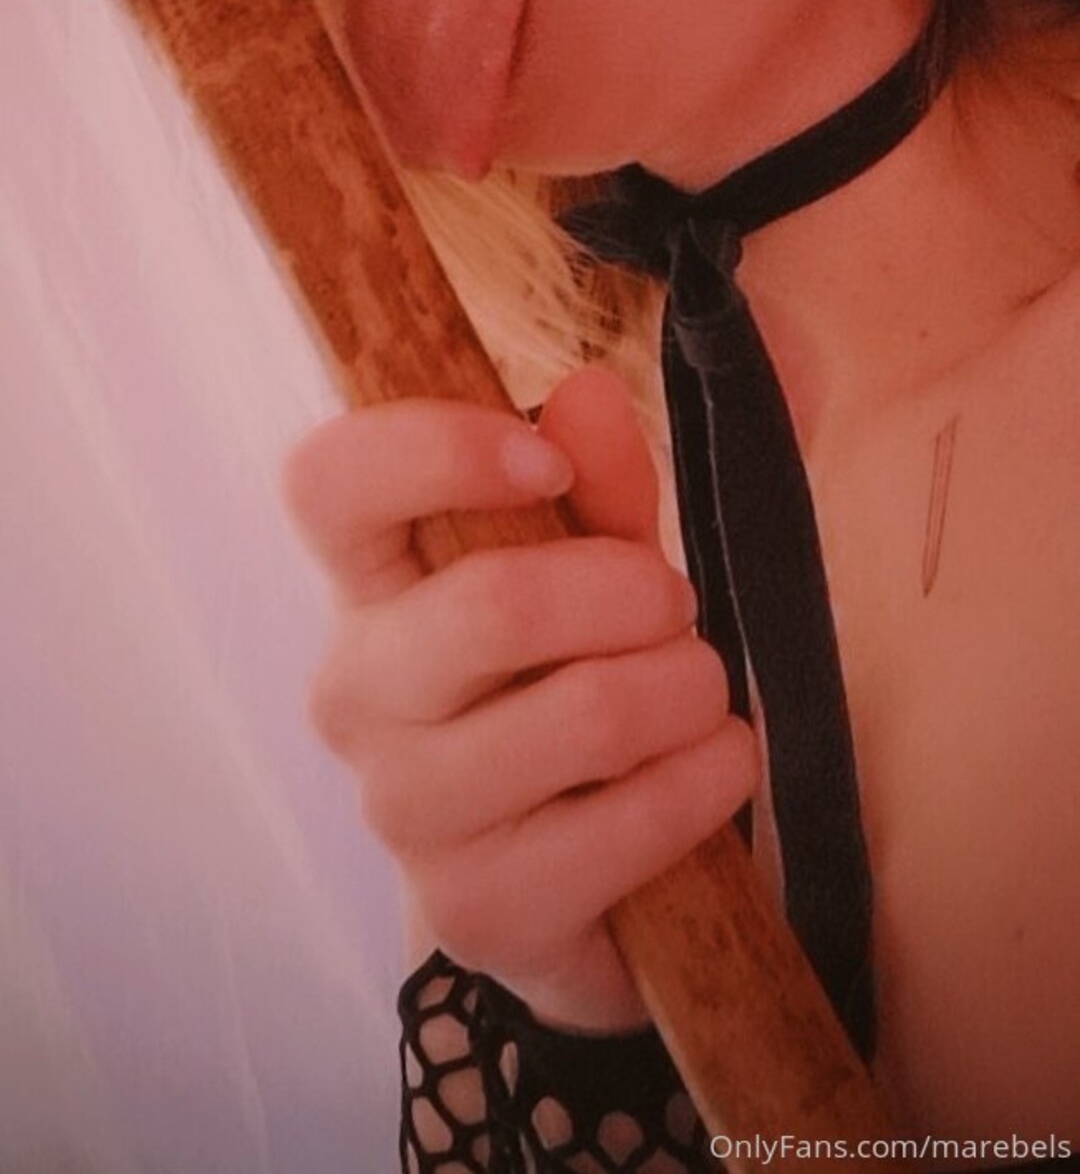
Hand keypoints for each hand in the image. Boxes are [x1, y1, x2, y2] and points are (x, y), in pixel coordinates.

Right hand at [281, 365, 758, 1030]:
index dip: (436, 448)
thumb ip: (599, 481)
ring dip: (686, 689)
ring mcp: (405, 810)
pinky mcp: (476, 910)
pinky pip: (630, 824)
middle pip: (492, 605)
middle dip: (634, 592)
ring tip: (697, 694)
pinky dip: (706, 779)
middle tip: (676, 605)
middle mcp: (357, 693)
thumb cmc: (571, 677)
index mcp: (367, 582)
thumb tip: (586, 394)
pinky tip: (709, 768)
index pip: (329, 482)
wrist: (580, 875)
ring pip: (586, 712)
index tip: (545, 464)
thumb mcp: (595, 563)